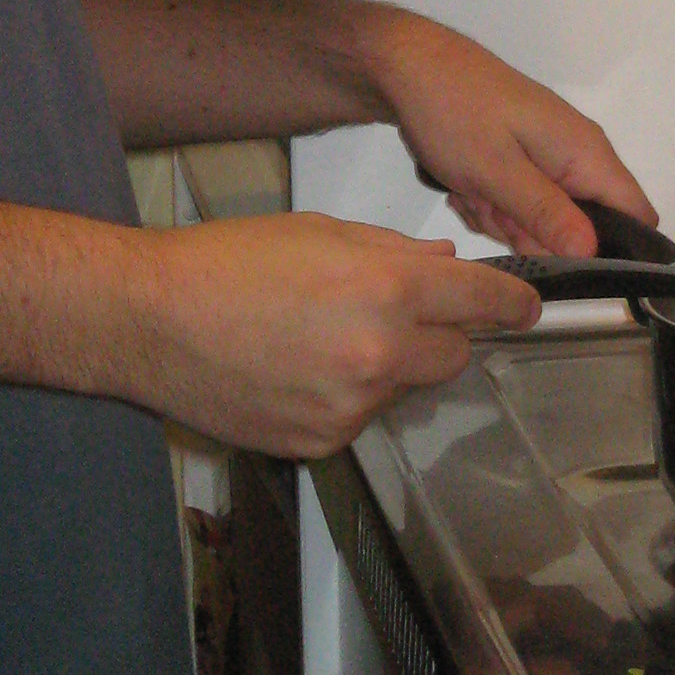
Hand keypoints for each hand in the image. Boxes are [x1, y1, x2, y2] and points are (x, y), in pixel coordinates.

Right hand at [131, 211, 540, 459]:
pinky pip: (360, 418)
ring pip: (405, 388)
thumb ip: (395, 251)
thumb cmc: (225, 264)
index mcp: (388, 288)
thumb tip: (445, 264)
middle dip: (441, 333)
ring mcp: (351, 405)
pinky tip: (298, 370)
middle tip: (396, 313)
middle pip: (455, 354)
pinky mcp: (321, 441)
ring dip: (388, 367)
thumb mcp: (321, 232)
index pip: (484, 301)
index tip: (526, 306)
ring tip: (321, 338)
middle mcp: (379, 353)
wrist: (149, 320)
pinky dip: (345, 398)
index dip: (513, 302)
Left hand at [362, 13, 655, 256]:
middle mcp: (577, 156)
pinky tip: (465, 187)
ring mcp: (547, 159)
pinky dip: (490, 206)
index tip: (572, 269)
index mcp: (586, 153)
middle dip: (536, 237)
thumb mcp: (497, 170)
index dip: (618, 252)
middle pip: (581, 229)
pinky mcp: (521, 163)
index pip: (636, 215)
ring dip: (504, 220)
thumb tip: (593, 253)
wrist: (409, 67)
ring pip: (542, 222)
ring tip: (472, 191)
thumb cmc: (454, 109)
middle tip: (493, 210)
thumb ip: (547, 214)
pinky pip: (518, 206)